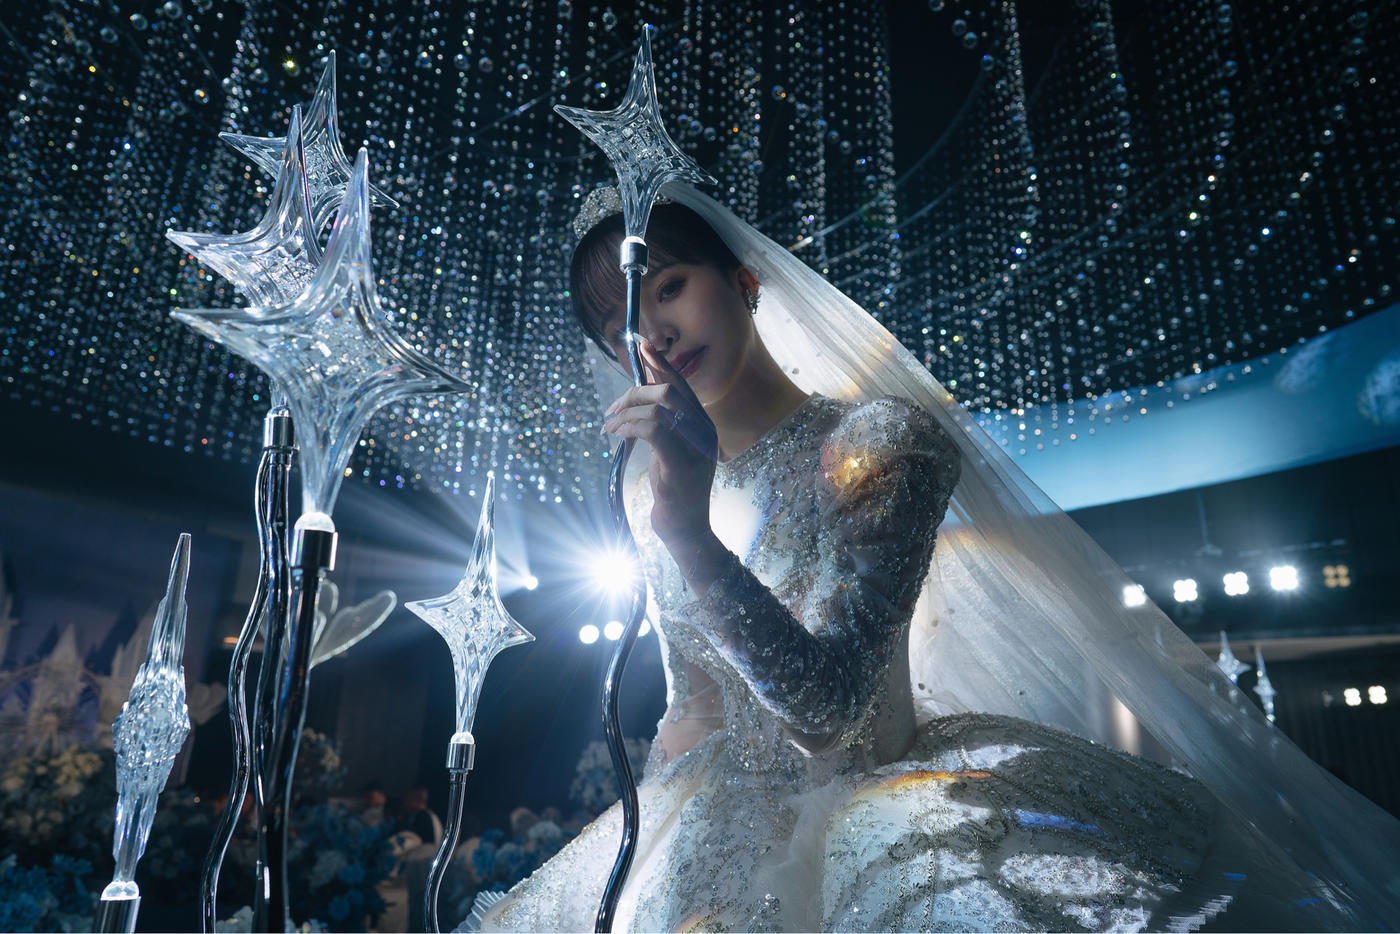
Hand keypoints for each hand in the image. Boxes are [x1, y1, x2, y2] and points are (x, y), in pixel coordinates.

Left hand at [602, 339, 718, 547]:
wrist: (686, 529)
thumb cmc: (674, 488)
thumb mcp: (670, 448)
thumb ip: (662, 419)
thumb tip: (644, 387)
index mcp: (703, 425)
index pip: (682, 385)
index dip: (661, 363)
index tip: (642, 345)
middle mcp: (704, 432)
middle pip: (669, 391)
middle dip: (634, 392)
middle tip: (612, 409)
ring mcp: (696, 448)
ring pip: (660, 407)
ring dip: (626, 412)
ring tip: (609, 427)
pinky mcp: (681, 465)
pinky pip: (654, 430)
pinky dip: (630, 427)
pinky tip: (616, 435)